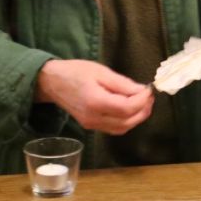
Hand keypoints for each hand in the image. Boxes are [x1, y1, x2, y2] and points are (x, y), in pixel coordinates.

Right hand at [35, 59, 153, 135]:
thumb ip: (123, 84)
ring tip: (143, 101)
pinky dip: (127, 121)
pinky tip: (130, 107)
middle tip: (149, 96)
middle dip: (143, 110)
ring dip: (137, 117)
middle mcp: (93, 118)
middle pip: (127, 122)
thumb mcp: (101, 72)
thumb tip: (143, 91)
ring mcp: (91, 124)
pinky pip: (114, 128)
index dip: (143, 100)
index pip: (127, 108)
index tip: (149, 89)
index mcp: (95, 102)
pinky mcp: (90, 125)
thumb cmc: (75, 72)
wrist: (51, 82)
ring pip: (122, 128)